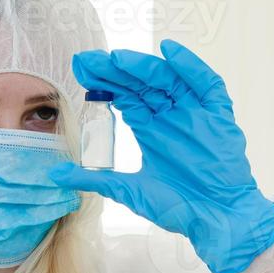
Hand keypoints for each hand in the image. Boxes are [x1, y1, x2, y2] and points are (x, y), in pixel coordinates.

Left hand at [50, 39, 273, 272]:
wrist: (217, 221)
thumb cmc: (178, 208)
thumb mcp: (128, 191)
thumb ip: (94, 179)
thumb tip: (55, 175)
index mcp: (150, 129)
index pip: (123, 96)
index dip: (103, 82)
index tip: (80, 68)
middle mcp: (170, 116)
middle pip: (141, 84)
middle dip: (116, 70)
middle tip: (90, 59)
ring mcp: (194, 114)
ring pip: (168, 80)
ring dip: (144, 67)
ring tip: (118, 59)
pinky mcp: (219, 116)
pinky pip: (206, 84)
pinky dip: (190, 66)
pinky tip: (169, 51)